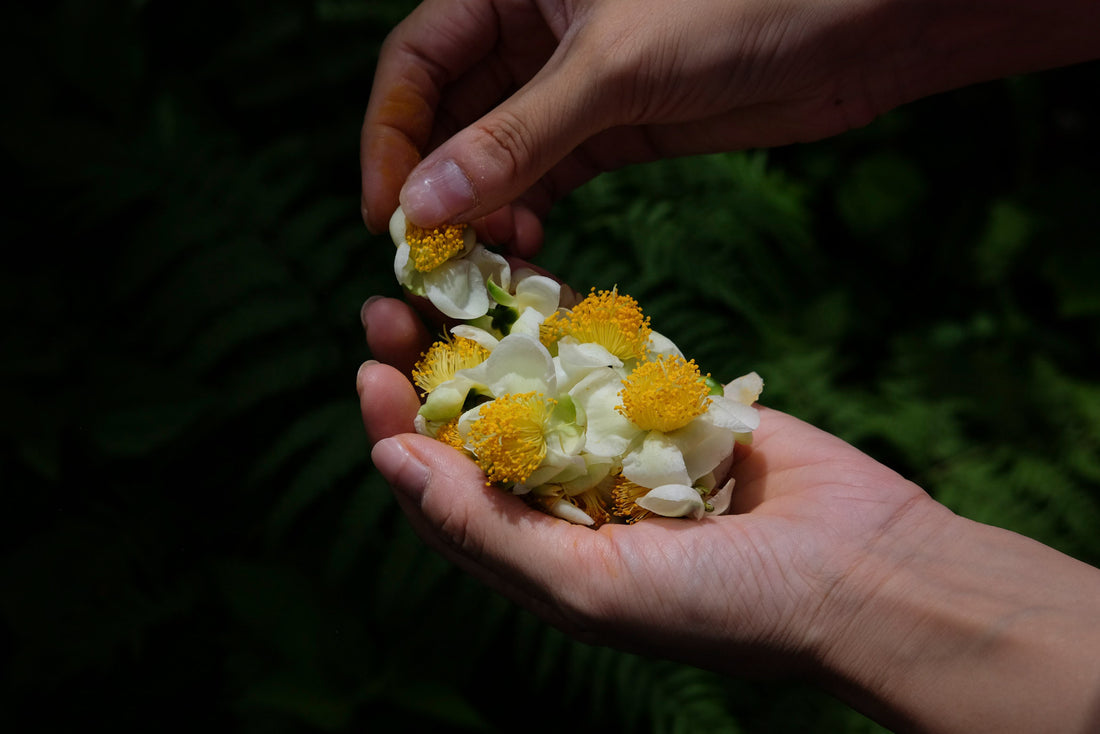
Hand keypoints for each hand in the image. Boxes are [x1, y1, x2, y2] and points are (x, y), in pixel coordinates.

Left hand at [359, 294, 1099, 731]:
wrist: (864, 574)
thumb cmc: (724, 604)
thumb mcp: (586, 586)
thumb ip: (484, 529)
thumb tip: (388, 462)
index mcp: (539, 554)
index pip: (442, 492)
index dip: (399, 434)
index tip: (370, 377)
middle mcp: (569, 498)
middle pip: (476, 425)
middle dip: (428, 370)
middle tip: (385, 311)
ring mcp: (619, 444)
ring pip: (532, 379)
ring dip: (482, 333)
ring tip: (442, 280)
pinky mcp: (668, 401)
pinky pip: (602, 353)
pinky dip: (562, 317)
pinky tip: (522, 277)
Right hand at [361, 0, 919, 252]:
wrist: (860, 25)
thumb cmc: (738, 4)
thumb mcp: (613, 66)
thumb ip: (515, 137)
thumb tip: (421, 207)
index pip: (418, 60)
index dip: (392, 135)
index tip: (387, 215)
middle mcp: (531, 28)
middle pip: (452, 113)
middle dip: (438, 185)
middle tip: (431, 261)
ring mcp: (574, 81)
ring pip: (499, 153)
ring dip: (484, 212)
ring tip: (481, 269)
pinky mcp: (616, 125)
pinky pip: (549, 176)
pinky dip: (531, 216)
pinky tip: (526, 255)